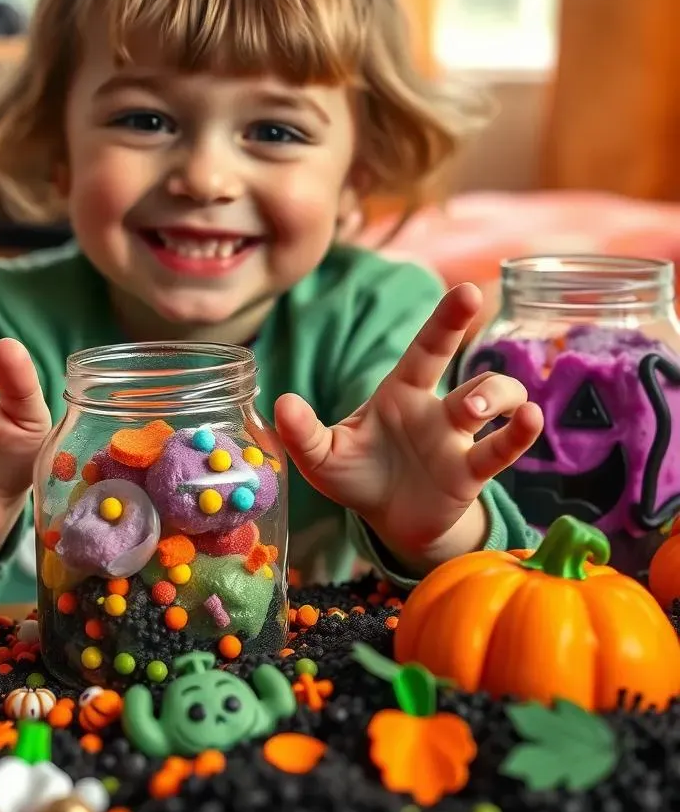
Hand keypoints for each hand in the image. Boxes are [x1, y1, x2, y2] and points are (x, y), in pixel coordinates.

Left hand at [274, 283, 542, 571]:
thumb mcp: (322, 457)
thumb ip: (302, 432)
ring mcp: (459, 438)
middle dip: (465, 329)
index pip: (425, 349)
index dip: (444, 320)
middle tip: (471, 297)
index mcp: (400, 393)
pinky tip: (531, 420)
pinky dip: (520, 435)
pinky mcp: (471, 474)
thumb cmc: (357, 475)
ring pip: (495, 399)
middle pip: (462, 364)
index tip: (465, 289)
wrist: (388, 521)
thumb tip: (280, 403)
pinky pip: (502, 450)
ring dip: (494, 396)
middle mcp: (436, 408)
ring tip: (474, 412)